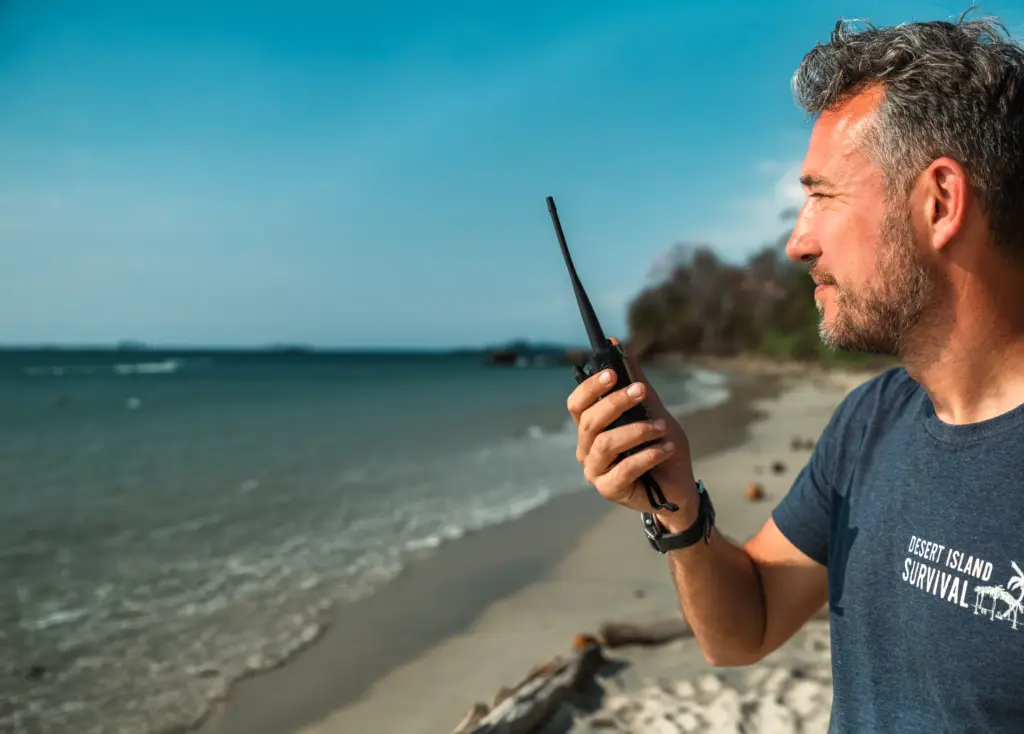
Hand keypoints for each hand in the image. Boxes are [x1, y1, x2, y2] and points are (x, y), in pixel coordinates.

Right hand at [566, 338, 698, 522]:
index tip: (612, 373)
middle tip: (641, 391)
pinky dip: (648, 455)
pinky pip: (624, 469)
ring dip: (637, 431)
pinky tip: (665, 449)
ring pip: (605, 444)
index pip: (577, 405)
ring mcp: (595, 471)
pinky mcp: (609, 490)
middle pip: (589, 422)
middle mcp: (587, 449)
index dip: (590, 388)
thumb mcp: (652, 409)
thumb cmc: (660, 446)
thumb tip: (617, 344)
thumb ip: (635, 381)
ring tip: (663, 427)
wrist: (679, 485)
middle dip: (616, 403)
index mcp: (591, 428)